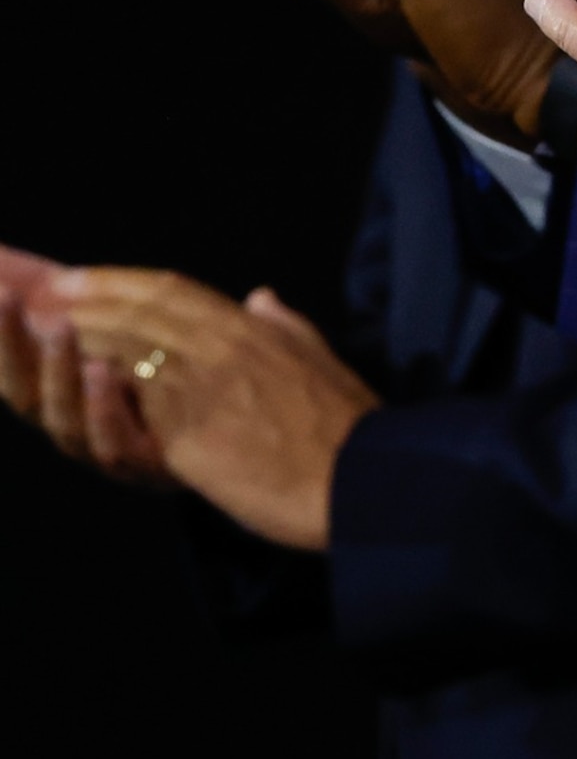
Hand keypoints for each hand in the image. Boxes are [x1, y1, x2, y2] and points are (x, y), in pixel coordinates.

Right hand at [0, 245, 172, 486]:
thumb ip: (120, 297)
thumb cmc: (196, 379)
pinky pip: (113, 443)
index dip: (3, 327)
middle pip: (23, 388)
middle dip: (9, 343)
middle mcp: (79, 422)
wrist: (258, 438)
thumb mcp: (158, 326)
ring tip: (60, 327)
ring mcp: (108, 448)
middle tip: (5, 296)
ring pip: (62, 415)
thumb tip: (44, 263)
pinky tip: (101, 371)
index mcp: (71, 391)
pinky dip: (102, 408)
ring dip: (57, 369)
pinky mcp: (147, 465)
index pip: (21, 357)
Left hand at [54, 267, 379, 550]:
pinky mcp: (188, 436)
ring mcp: (202, 390)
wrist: (358, 481)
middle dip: (82, 300)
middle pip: (137, 313)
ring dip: (76, 338)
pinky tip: (74, 383)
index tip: (78, 277)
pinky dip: (98, 390)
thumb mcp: (320, 360)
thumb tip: (261, 297)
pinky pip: (134, 408)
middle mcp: (222, 349)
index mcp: (253, 330)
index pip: (172, 290)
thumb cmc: (346, 427)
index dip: (118, 280)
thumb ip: (284, 326)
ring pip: (124, 352)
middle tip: (39, 293)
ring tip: (36, 328)